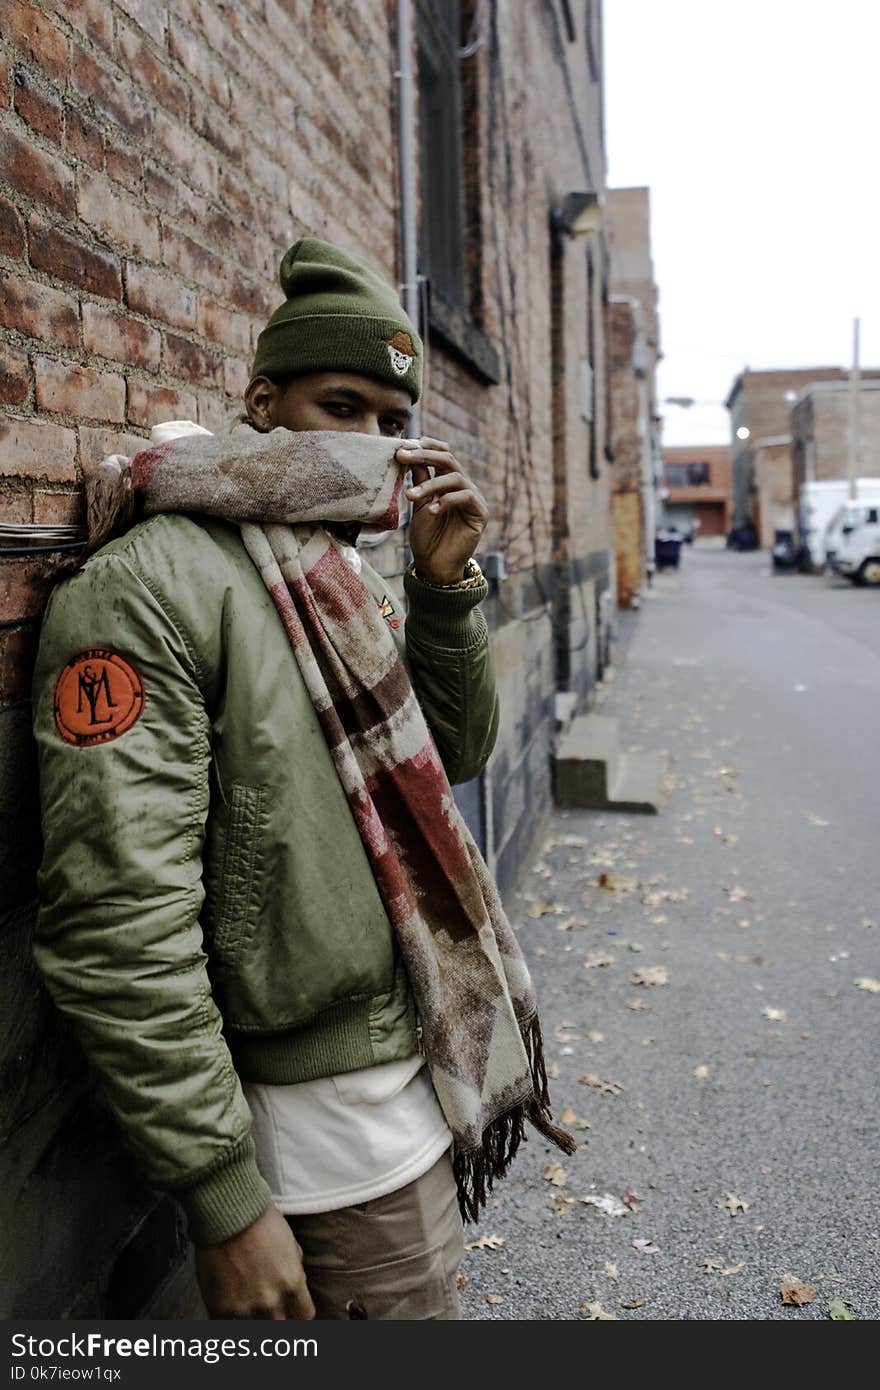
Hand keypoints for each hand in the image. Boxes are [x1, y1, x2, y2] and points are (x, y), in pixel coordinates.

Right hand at [195, 1204, 314, 1319]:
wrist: (227, 1213)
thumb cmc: (259, 1221)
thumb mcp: (291, 1243)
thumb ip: (295, 1269)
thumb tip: (295, 1281)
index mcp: (292, 1284)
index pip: (305, 1316)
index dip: (298, 1312)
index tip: (292, 1309)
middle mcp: (270, 1301)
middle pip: (282, 1327)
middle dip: (278, 1317)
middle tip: (269, 1307)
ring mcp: (245, 1308)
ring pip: (256, 1332)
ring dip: (254, 1320)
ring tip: (249, 1306)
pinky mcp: (221, 1308)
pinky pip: (228, 1327)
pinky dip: (231, 1320)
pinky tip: (231, 1308)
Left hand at [397, 437, 488, 584]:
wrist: (434, 565)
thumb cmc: (426, 536)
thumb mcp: (419, 503)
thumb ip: (419, 479)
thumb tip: (408, 451)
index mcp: (449, 481)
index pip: (442, 453)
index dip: (425, 446)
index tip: (403, 446)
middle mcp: (464, 486)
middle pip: (448, 459)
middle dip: (424, 455)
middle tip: (402, 456)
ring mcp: (474, 498)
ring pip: (455, 477)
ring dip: (431, 484)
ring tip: (411, 496)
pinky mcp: (480, 513)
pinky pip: (466, 497)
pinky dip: (446, 501)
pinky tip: (431, 511)